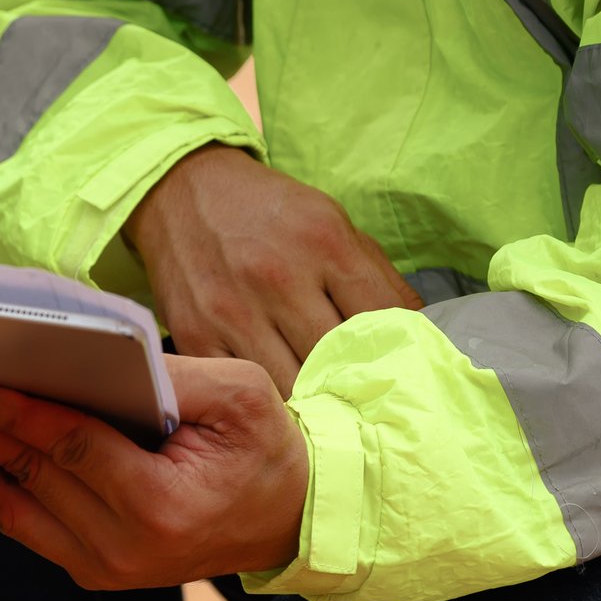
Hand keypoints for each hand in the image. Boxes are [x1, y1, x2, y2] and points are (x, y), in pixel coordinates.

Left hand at [0, 355, 306, 589]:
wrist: (292, 518)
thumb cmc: (266, 445)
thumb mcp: (237, 393)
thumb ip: (165, 375)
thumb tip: (79, 350)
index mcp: (160, 506)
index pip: (68, 449)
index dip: (12, 415)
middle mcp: (124, 548)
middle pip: (27, 477)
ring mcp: (104, 567)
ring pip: (11, 509)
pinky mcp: (92, 569)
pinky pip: (24, 524)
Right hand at [126, 145, 419, 394]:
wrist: (181, 191)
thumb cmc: (267, 212)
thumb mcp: (330, 221)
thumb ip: (375, 275)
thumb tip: (419, 330)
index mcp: (323, 242)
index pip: (382, 317)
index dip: (397, 350)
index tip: (399, 370)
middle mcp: (278, 276)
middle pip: (336, 359)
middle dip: (354, 382)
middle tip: (363, 400)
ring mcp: (232, 310)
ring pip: (290, 385)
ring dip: (310, 401)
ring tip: (323, 409)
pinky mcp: (194, 335)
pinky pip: (241, 385)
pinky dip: (262, 398)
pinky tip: (276, 399)